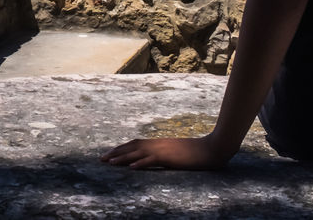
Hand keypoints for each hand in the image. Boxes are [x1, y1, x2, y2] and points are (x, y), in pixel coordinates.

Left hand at [100, 134, 232, 170]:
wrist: (210, 149)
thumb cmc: (195, 153)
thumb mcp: (175, 153)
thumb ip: (163, 154)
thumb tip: (154, 159)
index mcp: (158, 143)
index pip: (135, 144)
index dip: (121, 148)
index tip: (109, 154)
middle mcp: (157, 144)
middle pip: (132, 146)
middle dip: (116, 153)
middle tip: (101, 159)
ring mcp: (162, 150)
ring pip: (137, 152)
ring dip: (122, 158)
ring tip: (109, 163)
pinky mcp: (169, 157)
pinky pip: (152, 160)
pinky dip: (140, 163)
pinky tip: (131, 167)